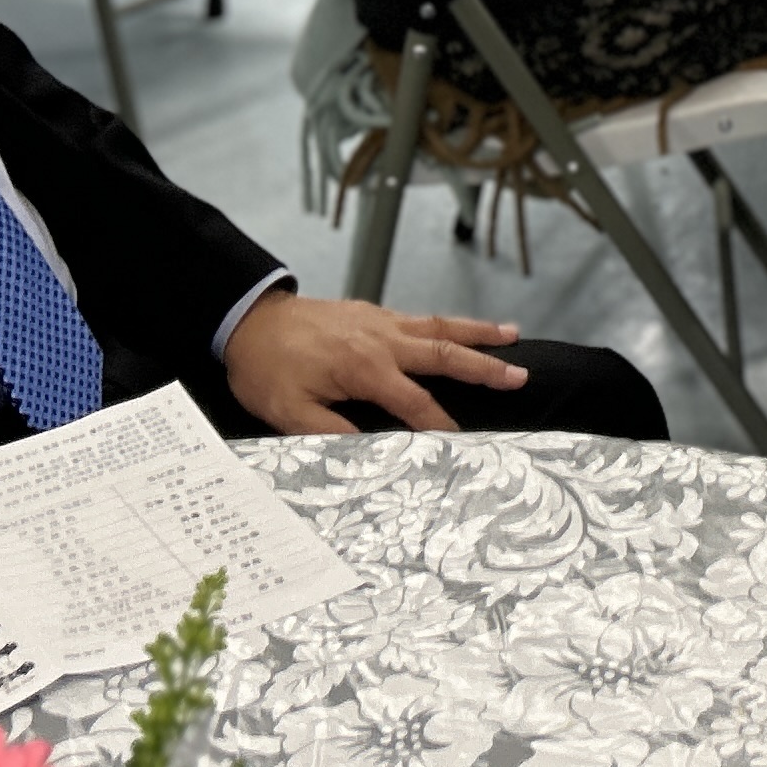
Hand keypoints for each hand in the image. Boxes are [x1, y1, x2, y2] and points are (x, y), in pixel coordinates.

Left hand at [224, 290, 527, 434]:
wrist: (247, 318)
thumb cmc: (265, 368)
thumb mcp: (288, 412)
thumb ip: (330, 432)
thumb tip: (371, 452)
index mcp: (363, 367)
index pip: (415, 403)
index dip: (441, 426)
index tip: (466, 444)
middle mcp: (381, 339)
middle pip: (444, 353)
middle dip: (484, 366)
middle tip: (520, 376)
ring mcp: (380, 322)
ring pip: (439, 326)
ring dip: (478, 332)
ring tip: (513, 335)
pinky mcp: (373, 314)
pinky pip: (421, 318)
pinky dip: (449, 324)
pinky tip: (462, 329)